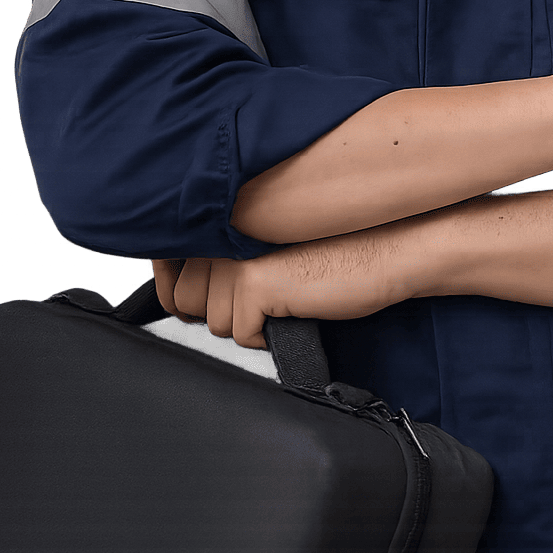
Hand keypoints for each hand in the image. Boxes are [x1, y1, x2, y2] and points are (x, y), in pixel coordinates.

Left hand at [151, 223, 427, 347]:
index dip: (192, 297)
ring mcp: (232, 256)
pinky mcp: (252, 283)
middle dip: (226, 311)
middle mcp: (219, 232)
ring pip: (213, 323)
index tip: (230, 295)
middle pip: (187, 303)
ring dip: (249, 322)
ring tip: (286, 297)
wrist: (381, 250)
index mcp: (220, 217)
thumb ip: (219, 259)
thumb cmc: (331, 251)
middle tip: (269, 295)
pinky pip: (243, 335)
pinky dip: (269, 335)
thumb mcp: (262, 250)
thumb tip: (177, 292)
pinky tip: (295, 307)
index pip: (171, 275)